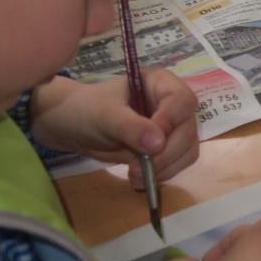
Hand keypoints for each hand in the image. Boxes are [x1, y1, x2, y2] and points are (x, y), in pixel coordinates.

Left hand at [29, 72, 198, 185]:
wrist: (72, 127)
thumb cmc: (87, 110)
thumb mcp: (105, 116)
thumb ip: (130, 127)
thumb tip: (158, 143)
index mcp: (160, 83)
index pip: (182, 101)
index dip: (171, 122)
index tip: (151, 144)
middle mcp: (171, 103)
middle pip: (187, 129)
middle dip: (166, 153)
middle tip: (138, 167)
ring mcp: (171, 126)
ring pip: (187, 149)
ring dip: (165, 167)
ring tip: (136, 175)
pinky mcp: (167, 147)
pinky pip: (178, 163)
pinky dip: (162, 174)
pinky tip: (140, 178)